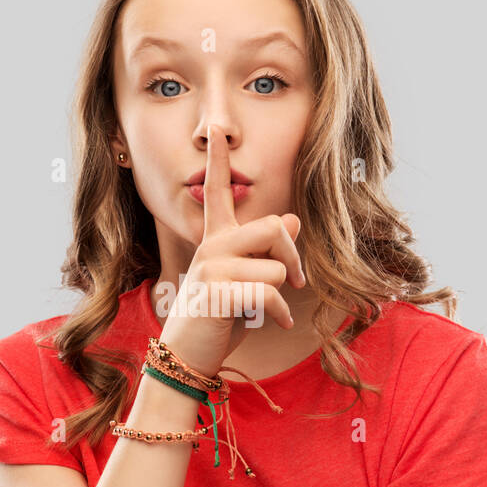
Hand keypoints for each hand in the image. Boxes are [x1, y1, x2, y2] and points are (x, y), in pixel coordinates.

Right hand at [160, 123, 305, 376]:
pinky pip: (269, 295)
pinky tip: (274, 324)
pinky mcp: (217, 292)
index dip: (218, 160)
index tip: (215, 130)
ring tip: (263, 311)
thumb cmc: (220, 320)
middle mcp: (212, 246)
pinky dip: (279, 314)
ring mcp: (211, 268)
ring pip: (276, 269)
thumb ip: (266, 253)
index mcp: (216, 239)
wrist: (188, 357)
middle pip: (274, 226)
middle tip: (298, 282)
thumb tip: (292, 220)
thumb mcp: (247, 282)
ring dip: (280, 297)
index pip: (217, 192)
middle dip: (293, 258)